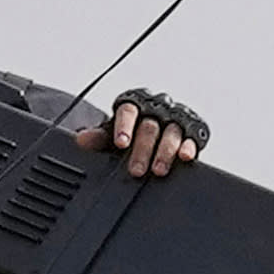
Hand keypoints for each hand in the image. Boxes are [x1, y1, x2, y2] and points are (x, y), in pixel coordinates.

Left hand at [73, 88, 208, 177]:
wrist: (152, 131)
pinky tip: (185, 156)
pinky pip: (191, 137)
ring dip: (165, 151)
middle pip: (150, 127)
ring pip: (171, 132)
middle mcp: (157, 107)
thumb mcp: (113, 134)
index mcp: (134, 103)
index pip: (128, 111)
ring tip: (158, 170)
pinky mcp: (192, 130)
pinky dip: (188, 146)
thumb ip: (99, 137)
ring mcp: (175, 118)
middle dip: (143, 150)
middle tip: (136, 170)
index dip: (125, 127)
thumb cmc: (131, 131)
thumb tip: (81, 139)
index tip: (122, 143)